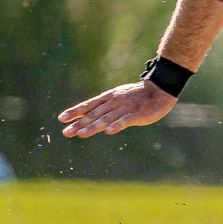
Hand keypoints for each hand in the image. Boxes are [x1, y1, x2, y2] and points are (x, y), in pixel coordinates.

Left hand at [57, 81, 175, 137]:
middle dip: (79, 124)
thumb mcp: (117, 97)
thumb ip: (103, 107)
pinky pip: (125, 120)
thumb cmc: (137, 96)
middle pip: (94, 114)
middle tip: (67, 132)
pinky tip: (109, 131)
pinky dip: (117, 125)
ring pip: (106, 118)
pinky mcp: (137, 114)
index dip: (75, 112)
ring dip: (93, 126)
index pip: (88, 105)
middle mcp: (114, 103)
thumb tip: (85, 116)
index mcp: (108, 98)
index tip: (61, 119)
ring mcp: (125, 108)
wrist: (160, 89)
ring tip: (82, 134)